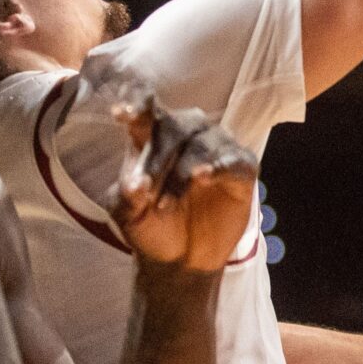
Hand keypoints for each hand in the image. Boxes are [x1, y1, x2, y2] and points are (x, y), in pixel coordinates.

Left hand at [105, 90, 258, 272]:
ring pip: (201, 145)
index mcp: (153, 134)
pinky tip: (203, 176)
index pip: (147, 109)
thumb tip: (134, 185)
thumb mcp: (128, 215)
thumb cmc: (151, 225)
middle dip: (156, 159)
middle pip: (174, 127)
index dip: (137, 105)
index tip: (119, 113)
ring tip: (164, 206)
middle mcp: (188, 132)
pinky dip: (218, 167)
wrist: (181, 258)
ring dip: (180, 175)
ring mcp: (217, 147)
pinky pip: (233, 161)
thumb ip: (127, 198)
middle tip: (143, 191)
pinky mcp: (242, 168)